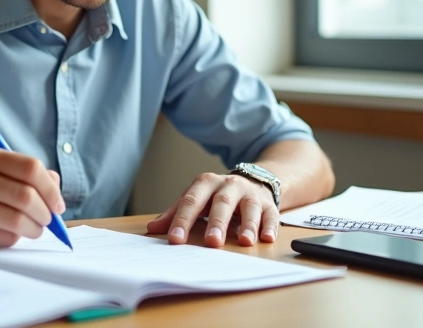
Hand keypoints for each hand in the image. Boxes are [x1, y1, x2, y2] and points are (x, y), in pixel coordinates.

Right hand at [0, 145, 64, 248]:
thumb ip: (25, 173)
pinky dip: (15, 238)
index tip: (57, 204)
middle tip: (47, 220)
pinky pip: (3, 238)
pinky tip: (10, 234)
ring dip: (34, 229)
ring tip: (34, 229)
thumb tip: (55, 185)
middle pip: (26, 196)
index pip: (30, 168)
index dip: (51, 189)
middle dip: (46, 213)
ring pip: (17, 220)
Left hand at [145, 173, 278, 247]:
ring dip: (247, 225)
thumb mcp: (196, 198)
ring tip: (244, 241)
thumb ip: (175, 213)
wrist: (253, 181)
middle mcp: (228, 186)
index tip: (175, 239)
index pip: (191, 201)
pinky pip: (271, 215)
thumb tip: (152, 229)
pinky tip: (267, 238)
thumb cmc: (217, 195)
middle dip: (217, 223)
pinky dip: (270, 227)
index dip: (182, 220)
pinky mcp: (268, 204)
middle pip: (221, 203)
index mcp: (206, 183)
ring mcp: (250, 194)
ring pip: (249, 208)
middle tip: (211, 242)